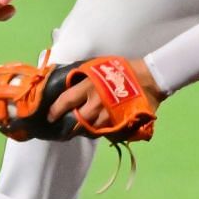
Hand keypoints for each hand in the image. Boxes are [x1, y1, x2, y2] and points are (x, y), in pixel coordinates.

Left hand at [47, 58, 162, 130]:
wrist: (148, 78)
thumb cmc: (121, 69)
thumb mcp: (97, 66)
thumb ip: (81, 75)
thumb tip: (65, 80)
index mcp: (89, 86)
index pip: (66, 101)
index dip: (55, 110)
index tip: (49, 116)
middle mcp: (96, 103)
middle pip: (77, 121)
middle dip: (69, 125)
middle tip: (64, 127)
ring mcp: (108, 115)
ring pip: (90, 129)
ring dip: (84, 129)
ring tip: (81, 128)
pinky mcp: (119, 123)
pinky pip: (104, 132)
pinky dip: (99, 131)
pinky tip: (97, 127)